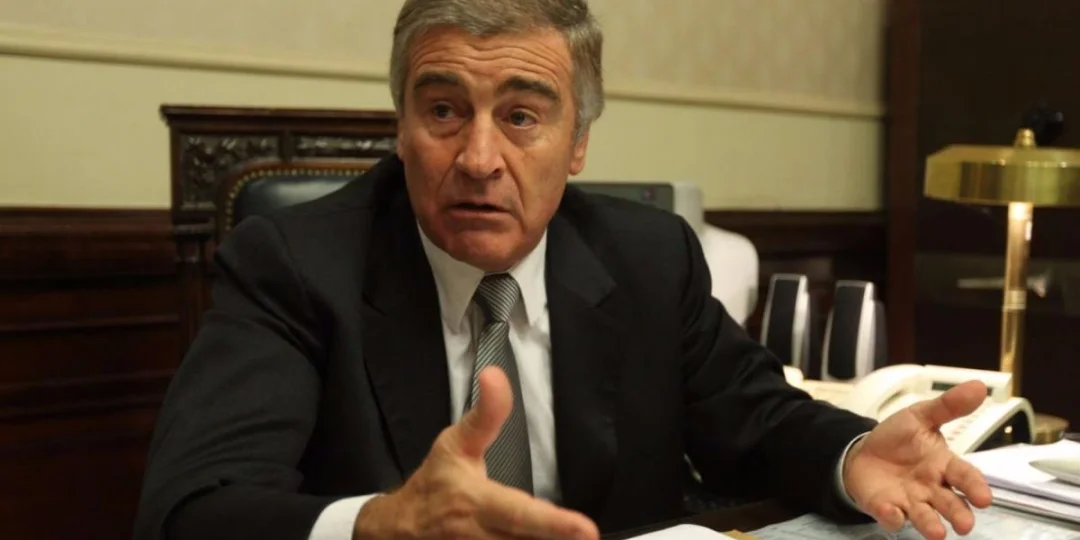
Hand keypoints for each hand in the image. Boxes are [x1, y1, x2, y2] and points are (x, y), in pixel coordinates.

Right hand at [353, 367, 598, 539]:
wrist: (398, 528)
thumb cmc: (434, 482)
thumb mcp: (456, 444)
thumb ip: (486, 415)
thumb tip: (496, 375)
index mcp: (476, 503)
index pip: (520, 514)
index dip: (554, 524)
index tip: (586, 528)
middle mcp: (480, 536)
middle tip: (592, 538)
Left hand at [842, 380, 993, 539]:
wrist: (864, 452)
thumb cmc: (899, 439)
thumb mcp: (921, 416)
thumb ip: (948, 406)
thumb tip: (978, 386)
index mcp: (943, 465)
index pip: (965, 476)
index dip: (975, 487)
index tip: (984, 498)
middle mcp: (931, 488)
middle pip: (950, 503)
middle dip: (958, 514)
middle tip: (965, 524)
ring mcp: (909, 500)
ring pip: (925, 517)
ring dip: (931, 525)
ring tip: (937, 534)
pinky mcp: (886, 508)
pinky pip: (891, 516)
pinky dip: (892, 517)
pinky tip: (892, 512)